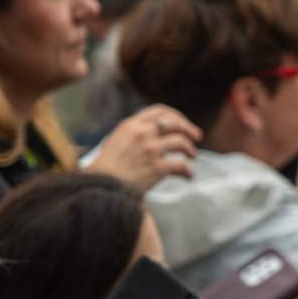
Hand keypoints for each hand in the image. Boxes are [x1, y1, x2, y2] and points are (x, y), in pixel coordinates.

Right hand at [86, 105, 200, 190]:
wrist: (100, 187)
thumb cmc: (107, 168)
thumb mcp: (116, 141)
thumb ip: (135, 134)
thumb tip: (157, 130)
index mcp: (130, 125)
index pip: (159, 111)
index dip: (176, 116)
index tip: (183, 123)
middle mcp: (141, 134)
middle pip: (175, 123)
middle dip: (189, 129)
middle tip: (197, 137)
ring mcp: (150, 150)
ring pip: (181, 142)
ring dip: (190, 150)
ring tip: (192, 157)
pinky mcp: (156, 167)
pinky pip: (181, 165)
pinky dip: (187, 171)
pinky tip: (188, 176)